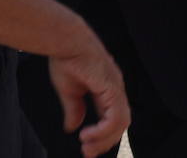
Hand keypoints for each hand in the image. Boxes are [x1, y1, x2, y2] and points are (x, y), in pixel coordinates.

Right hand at [48, 36, 129, 156]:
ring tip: (86, 145)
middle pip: (119, 124)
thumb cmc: (66, 57)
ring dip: (104, 138)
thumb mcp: (69, 90)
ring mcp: (115, 87)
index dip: (102, 135)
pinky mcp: (111, 88)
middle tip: (87, 152)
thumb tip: (73, 127)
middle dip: (104, 141)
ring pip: (121, 123)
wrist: (65, 40)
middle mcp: (114, 89)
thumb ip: (74, 109)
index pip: (111, 118)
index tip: (87, 148)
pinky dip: (103, 130)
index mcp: (106, 89)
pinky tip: (87, 134)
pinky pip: (115, 116)